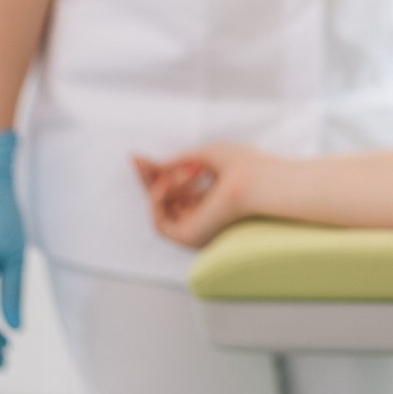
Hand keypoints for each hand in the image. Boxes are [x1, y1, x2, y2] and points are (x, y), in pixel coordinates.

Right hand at [133, 142, 261, 248]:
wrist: (254, 179)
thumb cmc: (241, 164)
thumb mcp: (203, 155)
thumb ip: (176, 162)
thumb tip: (153, 166)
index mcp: (213, 200)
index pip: (177, 190)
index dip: (157, 173)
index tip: (139, 157)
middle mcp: (205, 218)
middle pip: (164, 200)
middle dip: (150, 178)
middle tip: (138, 159)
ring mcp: (197, 230)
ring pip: (161, 208)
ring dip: (165, 183)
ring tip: (188, 170)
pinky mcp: (191, 238)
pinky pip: (159, 223)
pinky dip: (157, 201)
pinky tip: (167, 184)